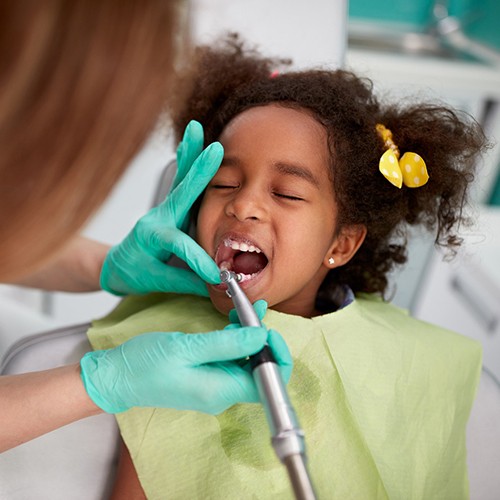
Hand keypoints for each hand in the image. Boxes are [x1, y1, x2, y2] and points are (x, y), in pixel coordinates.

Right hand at [80, 326, 290, 414]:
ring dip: (249, 336)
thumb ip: (228, 343)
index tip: (266, 329)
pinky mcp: (208, 376)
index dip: (276, 355)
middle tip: (254, 312)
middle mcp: (223, 393)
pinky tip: (233, 320)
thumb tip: (262, 336)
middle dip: (263, 339)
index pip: (269, 382)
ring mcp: (215, 386)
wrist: (117, 377)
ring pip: (247, 361)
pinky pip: (231, 358)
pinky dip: (236, 339)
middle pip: (261, 369)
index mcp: (220, 390)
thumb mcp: (187, 347)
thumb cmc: (145, 364)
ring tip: (244, 309)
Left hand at [100, 121, 222, 296]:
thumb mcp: (156, 282)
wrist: (116, 264)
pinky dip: (188, 161)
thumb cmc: (133, 272)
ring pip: (181, 180)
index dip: (199, 261)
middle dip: (198, 171)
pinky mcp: (171, 208)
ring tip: (194, 130)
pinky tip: (192, 143)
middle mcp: (157, 218)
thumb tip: (216, 286)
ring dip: (190, 155)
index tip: (216, 276)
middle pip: (181, 193)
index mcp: (152, 238)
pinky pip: (182, 183)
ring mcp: (164, 210)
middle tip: (214, 149)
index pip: (180, 246)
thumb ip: (187, 282)